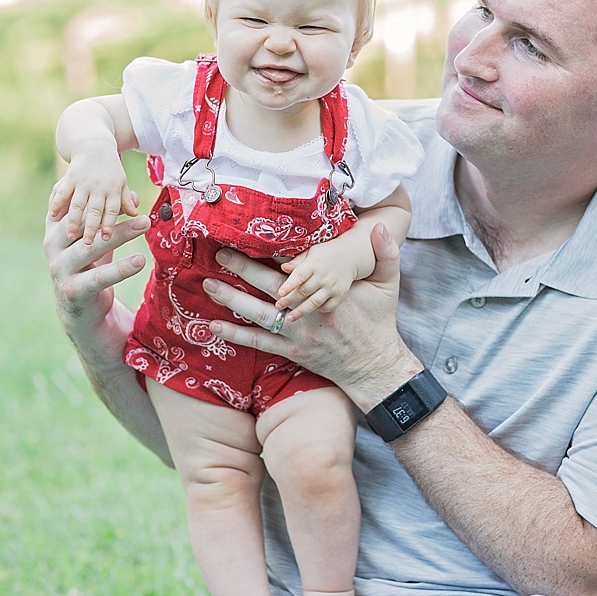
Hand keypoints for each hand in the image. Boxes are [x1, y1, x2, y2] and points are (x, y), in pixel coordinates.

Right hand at [44, 200, 148, 336]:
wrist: (79, 310)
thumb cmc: (89, 267)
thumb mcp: (97, 240)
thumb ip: (111, 218)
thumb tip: (134, 197)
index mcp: (55, 229)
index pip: (71, 204)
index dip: (92, 192)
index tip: (115, 182)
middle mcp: (52, 246)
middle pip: (83, 222)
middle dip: (110, 211)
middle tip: (138, 204)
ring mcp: (60, 268)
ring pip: (91, 247)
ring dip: (120, 233)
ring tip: (145, 224)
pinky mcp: (72, 289)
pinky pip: (99, 277)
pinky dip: (121, 268)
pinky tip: (140, 260)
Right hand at [49, 153, 139, 243]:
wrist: (95, 146)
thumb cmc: (110, 170)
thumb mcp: (122, 183)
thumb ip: (126, 200)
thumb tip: (136, 215)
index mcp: (114, 189)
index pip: (112, 209)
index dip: (110, 224)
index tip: (106, 238)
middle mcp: (99, 186)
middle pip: (95, 209)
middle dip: (92, 226)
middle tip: (88, 243)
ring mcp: (83, 182)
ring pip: (78, 203)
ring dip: (73, 219)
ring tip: (70, 235)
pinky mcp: (70, 177)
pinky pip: (63, 191)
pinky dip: (57, 202)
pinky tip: (52, 214)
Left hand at [201, 224, 414, 406]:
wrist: (375, 366)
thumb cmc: (379, 322)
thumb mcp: (388, 285)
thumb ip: (386, 255)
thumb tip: (381, 229)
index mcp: (327, 293)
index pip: (296, 268)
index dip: (273, 252)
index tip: (253, 236)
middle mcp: (307, 313)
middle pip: (268, 286)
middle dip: (243, 268)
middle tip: (220, 253)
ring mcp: (296, 334)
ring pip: (257, 314)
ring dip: (231, 299)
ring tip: (209, 285)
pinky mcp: (290, 351)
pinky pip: (257, 342)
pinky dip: (234, 335)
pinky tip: (213, 326)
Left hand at [275, 242, 359, 318]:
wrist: (350, 257)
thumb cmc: (324, 254)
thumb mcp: (310, 251)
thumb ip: (296, 261)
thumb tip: (283, 268)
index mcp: (314, 264)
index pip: (300, 276)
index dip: (290, 285)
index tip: (280, 293)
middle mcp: (323, 276)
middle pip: (304, 291)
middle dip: (290, 300)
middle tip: (278, 306)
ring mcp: (333, 287)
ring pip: (315, 302)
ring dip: (302, 311)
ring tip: (290, 317)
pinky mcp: (340, 295)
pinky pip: (328, 307)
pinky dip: (318, 310)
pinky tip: (309, 312)